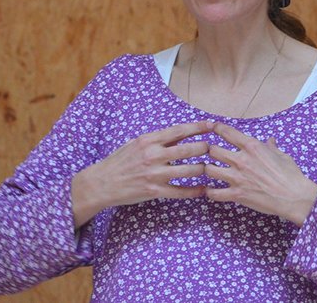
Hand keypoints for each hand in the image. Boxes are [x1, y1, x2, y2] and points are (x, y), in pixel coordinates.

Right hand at [72, 121, 210, 227]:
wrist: (102, 183)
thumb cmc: (120, 161)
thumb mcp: (136, 143)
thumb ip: (157, 139)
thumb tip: (179, 132)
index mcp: (149, 140)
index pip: (179, 130)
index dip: (198, 127)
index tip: (212, 124)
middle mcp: (153, 155)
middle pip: (189, 149)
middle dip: (205, 148)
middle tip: (214, 149)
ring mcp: (155, 174)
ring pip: (189, 170)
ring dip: (203, 169)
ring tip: (210, 168)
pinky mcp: (155, 191)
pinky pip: (181, 191)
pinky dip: (194, 191)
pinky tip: (203, 190)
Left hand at [205, 122, 316, 226]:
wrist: (294, 197)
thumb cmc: (291, 175)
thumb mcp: (282, 155)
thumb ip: (271, 147)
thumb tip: (270, 140)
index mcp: (252, 146)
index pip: (227, 132)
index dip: (217, 127)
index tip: (211, 126)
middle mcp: (241, 160)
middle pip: (212, 150)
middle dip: (210, 151)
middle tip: (211, 154)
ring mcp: (237, 177)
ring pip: (209, 170)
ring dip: (208, 170)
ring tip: (210, 171)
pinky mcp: (237, 194)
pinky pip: (215, 193)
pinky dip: (210, 192)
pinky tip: (210, 191)